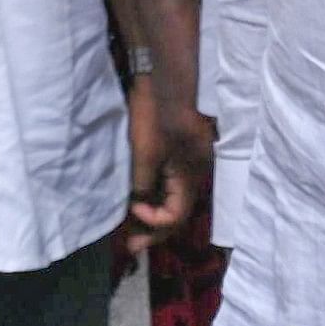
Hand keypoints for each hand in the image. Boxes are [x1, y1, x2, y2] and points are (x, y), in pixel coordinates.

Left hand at [122, 80, 214, 246]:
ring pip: (173, 199)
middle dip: (153, 230)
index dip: (153, 222)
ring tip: (130, 227)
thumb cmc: (155, 118)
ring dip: (153, 214)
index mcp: (191, 177)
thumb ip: (142, 186)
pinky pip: (170, 184)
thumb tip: (136, 208)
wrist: (164, 80)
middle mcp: (195, 174)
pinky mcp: (180, 153)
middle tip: (129, 246)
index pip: (176, 216)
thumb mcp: (145, 156)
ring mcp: (189, 163)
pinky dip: (154, 196)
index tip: (131, 211)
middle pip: (177, 212)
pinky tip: (138, 199)